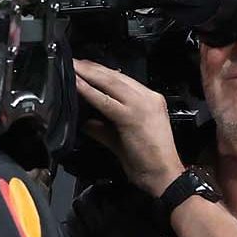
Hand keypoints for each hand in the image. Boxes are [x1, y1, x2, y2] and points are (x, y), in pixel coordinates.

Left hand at [71, 60, 185, 197]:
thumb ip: (103, 127)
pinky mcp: (132, 116)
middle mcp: (147, 97)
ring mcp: (142, 104)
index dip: (102, 71)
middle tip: (73, 61)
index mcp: (150, 99)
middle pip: (116, 76)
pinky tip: (76, 84)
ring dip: (89, 73)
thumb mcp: (121, 138)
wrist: (164, 176)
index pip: (123, 80)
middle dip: (92, 67)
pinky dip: (88, 91)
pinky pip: (105, 100)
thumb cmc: (146, 161)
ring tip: (72, 66)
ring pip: (110, 82)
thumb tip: (85, 121)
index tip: (84, 66)